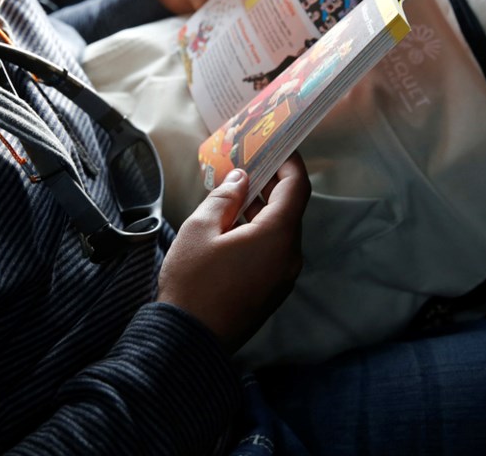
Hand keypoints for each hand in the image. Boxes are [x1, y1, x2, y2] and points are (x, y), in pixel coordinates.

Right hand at [157, 153, 310, 353]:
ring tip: (234, 193)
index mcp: (277, 236)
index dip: (290, 163)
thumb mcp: (201, 229)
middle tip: (247, 164)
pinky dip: (260, 231)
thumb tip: (242, 179)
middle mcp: (289, 256)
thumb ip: (226, 198)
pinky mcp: (272, 291)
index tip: (275, 146)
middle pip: (289, 209)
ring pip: (280, 231)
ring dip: (262, 209)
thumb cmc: (192, 281)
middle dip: (271, 184)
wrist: (189, 339)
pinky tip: (234, 225)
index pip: (297, 188)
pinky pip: (273, 251)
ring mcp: (283, 277)